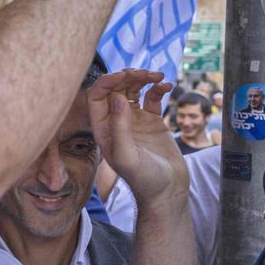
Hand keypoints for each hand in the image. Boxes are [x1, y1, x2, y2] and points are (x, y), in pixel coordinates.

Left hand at [86, 69, 188, 211]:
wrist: (168, 191)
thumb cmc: (144, 179)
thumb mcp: (127, 155)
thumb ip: (119, 126)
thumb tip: (116, 97)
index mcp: (103, 128)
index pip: (97, 96)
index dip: (108, 82)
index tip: (125, 75)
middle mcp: (115, 121)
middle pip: (115, 89)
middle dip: (128, 77)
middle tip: (145, 73)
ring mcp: (134, 120)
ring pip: (133, 90)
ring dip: (143, 79)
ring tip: (158, 76)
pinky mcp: (152, 121)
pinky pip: (152, 97)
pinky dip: (158, 88)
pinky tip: (167, 85)